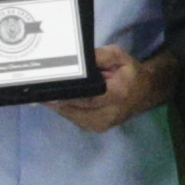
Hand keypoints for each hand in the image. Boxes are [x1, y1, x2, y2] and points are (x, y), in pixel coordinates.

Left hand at [54, 43, 168, 132]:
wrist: (144, 93)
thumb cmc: (129, 73)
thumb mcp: (118, 56)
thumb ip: (100, 55)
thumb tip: (78, 58)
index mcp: (117, 94)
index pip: (85, 96)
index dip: (65, 91)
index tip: (48, 82)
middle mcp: (108, 114)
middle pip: (72, 108)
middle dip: (55, 97)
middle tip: (39, 85)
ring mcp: (101, 125)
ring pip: (69, 115)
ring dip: (58, 103)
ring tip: (47, 89)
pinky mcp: (95, 129)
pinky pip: (72, 118)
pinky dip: (64, 108)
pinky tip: (58, 97)